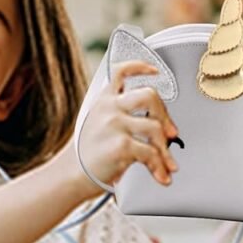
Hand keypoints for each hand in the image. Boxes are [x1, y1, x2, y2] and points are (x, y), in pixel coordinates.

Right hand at [68, 60, 179, 199]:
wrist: (71, 175)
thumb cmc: (88, 154)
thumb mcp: (97, 123)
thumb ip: (118, 114)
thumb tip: (156, 122)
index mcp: (103, 100)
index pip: (121, 71)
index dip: (141, 67)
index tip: (155, 70)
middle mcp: (109, 108)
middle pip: (149, 96)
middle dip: (166, 116)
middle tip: (171, 133)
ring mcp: (114, 125)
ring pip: (155, 128)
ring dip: (165, 149)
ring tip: (167, 163)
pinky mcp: (121, 145)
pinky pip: (151, 153)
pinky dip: (160, 167)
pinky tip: (161, 175)